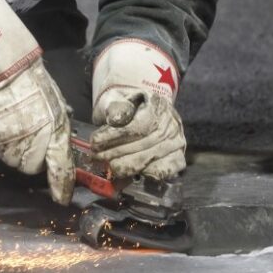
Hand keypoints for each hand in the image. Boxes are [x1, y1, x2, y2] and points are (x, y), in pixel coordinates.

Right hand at [0, 0, 73, 204]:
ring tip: (12, 126)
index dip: (61, 185)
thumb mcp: (54, 103)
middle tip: (27, 136)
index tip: (62, 199)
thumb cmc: (30, 82)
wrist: (1, 69)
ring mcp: (10, 141)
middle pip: (31, 168)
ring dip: (12, 150)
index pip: (60, 165)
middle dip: (31, 157)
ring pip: (11, 162)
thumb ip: (57, 127)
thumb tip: (60, 147)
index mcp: (54, 129)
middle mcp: (34, 139)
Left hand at [90, 39, 185, 180]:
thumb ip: (116, 106)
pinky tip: (129, 174)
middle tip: (96, 156)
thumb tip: (114, 119)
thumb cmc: (128, 107)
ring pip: (151, 160)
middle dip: (115, 153)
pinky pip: (163, 171)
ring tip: (107, 165)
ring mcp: (176, 142)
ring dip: (125, 166)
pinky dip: (145, 174)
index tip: (95, 141)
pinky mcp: (177, 158)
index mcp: (157, 104)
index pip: (138, 125)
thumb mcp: (118, 98)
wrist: (144, 111)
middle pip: (144, 144)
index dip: (115, 136)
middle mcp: (171, 124)